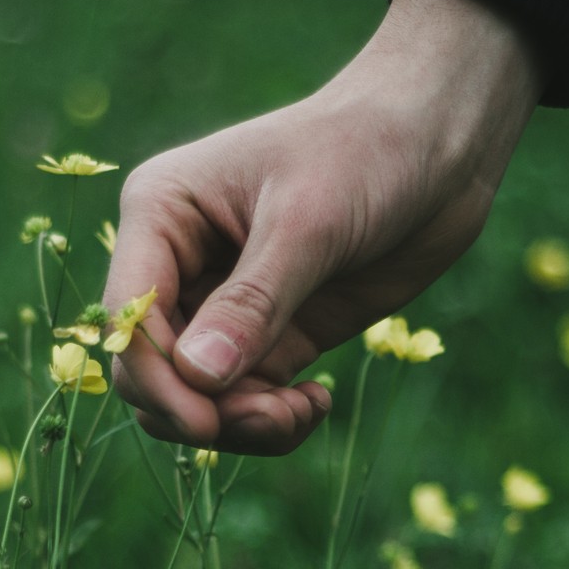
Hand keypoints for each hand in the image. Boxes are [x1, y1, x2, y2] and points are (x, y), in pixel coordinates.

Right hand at [102, 0, 540, 454]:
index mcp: (161, 215)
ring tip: (301, 412)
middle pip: (151, 371)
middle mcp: (179, 263)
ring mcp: (225, 304)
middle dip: (201, 410)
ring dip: (241, 424)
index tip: (210, 422)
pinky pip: (244, 402)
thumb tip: (196, 378)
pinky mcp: (273, 333)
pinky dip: (272, 421)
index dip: (156, 380)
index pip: (128, 317)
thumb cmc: (365, 151)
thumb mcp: (306, 224)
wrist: (440, 143)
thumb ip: (252, 304)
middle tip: (273, 415)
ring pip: (196, 398)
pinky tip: (316, 403)